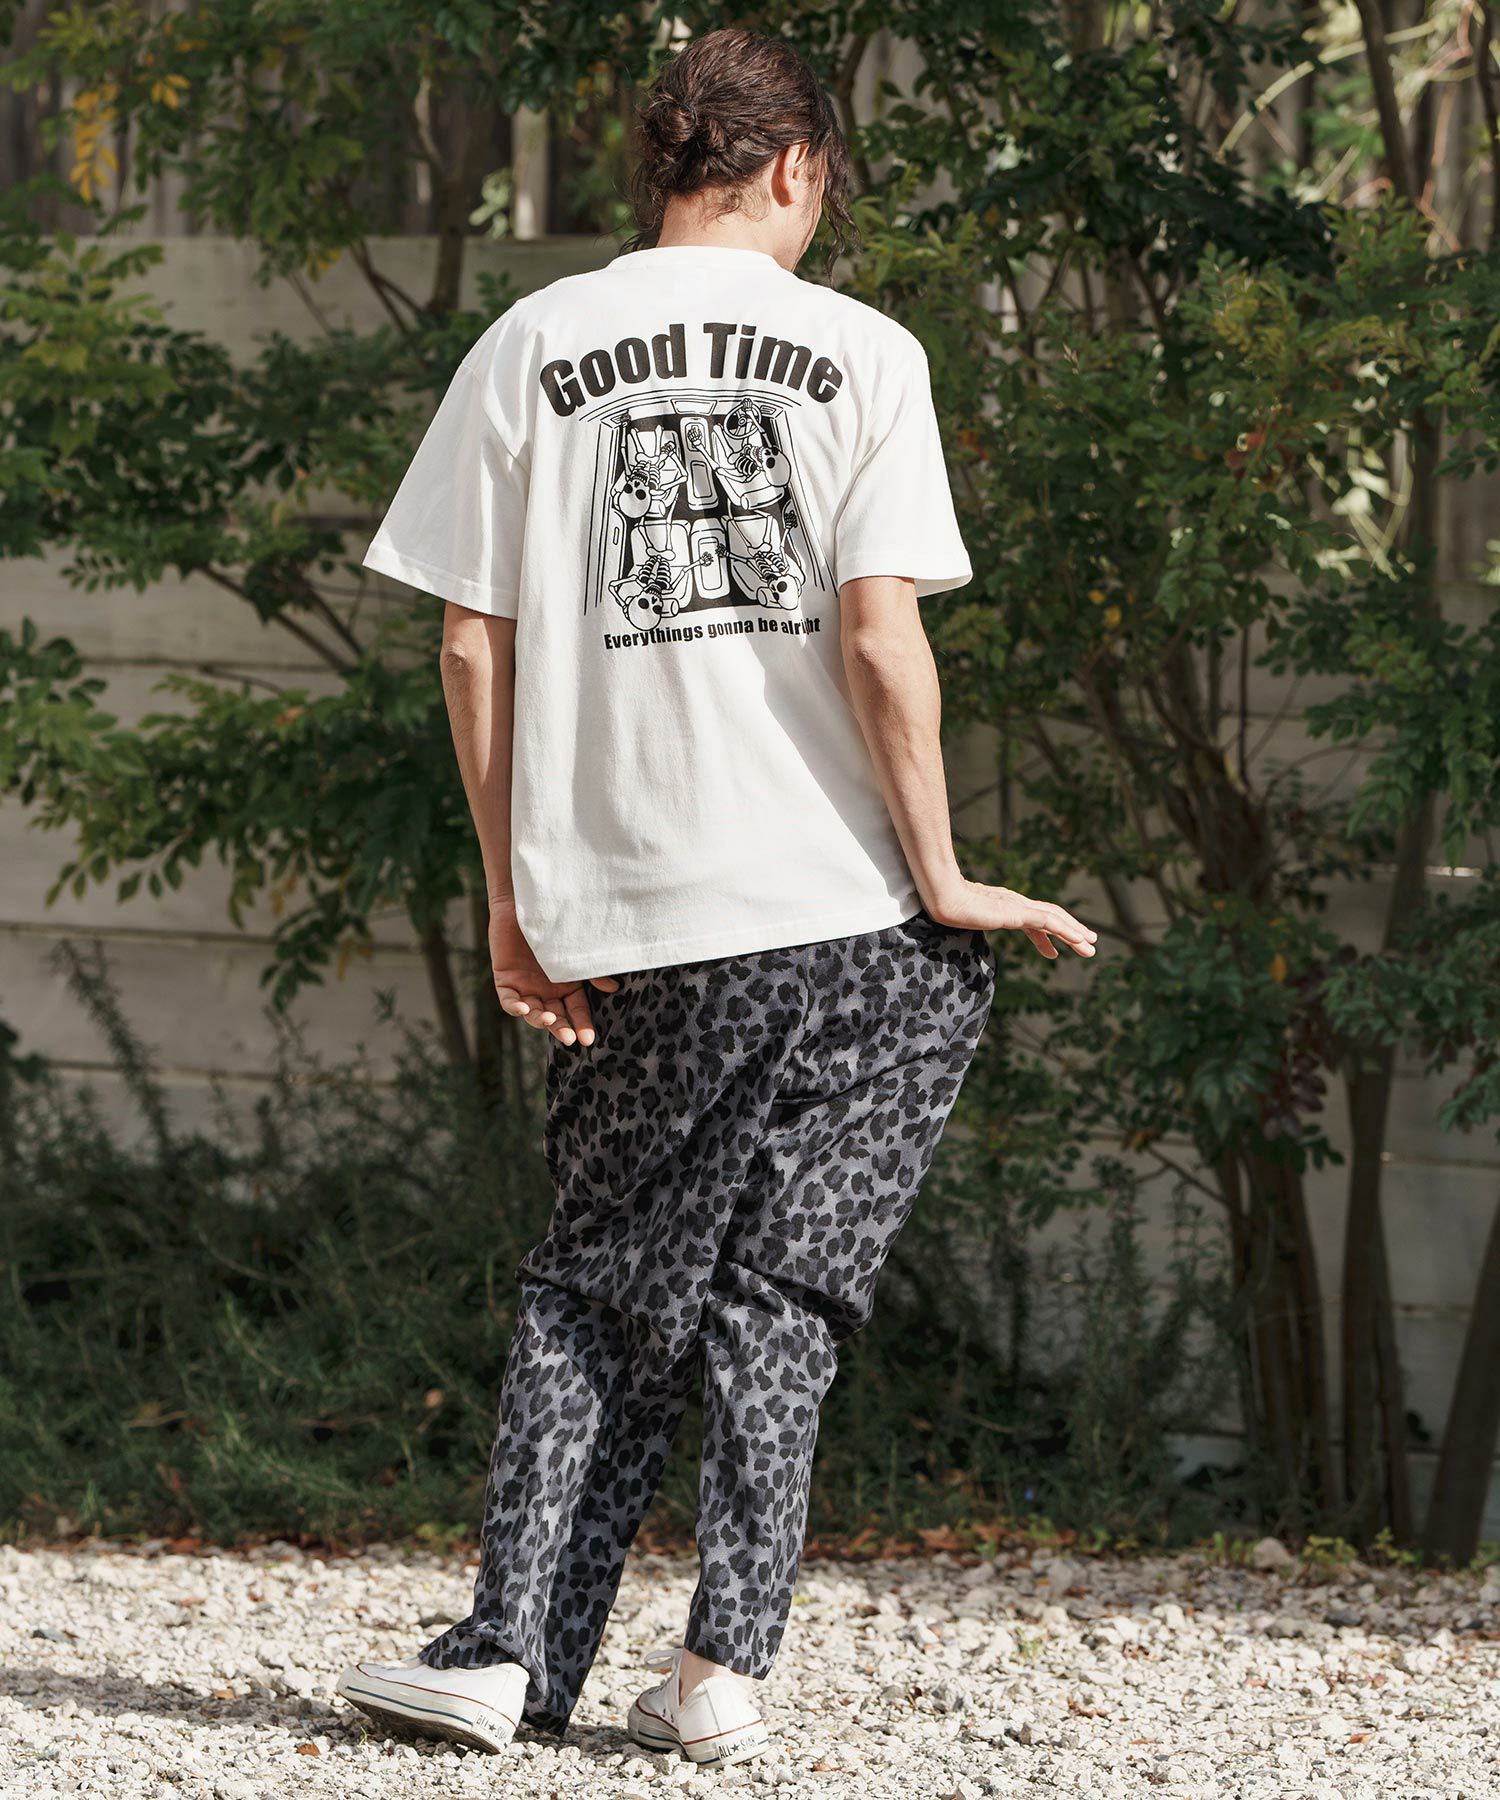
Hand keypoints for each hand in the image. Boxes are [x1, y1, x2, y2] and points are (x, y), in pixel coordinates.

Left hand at [488, 897, 620, 1045]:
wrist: (529, 903)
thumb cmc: (556, 927)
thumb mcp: (577, 951)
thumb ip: (591, 971)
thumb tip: (614, 988)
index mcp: (567, 986)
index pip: (576, 1011)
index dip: (582, 1025)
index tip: (589, 1039)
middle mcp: (547, 991)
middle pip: (556, 1016)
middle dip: (562, 1028)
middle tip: (568, 1038)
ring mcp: (525, 987)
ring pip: (532, 1012)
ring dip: (540, 1019)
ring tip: (550, 1019)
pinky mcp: (505, 979)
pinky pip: (508, 1000)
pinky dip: (514, 1006)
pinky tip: (523, 1008)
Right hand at [925, 879, 1097, 960]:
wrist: (942, 898)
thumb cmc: (947, 908)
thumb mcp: (966, 920)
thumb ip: (973, 922)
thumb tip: (964, 928)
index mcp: (1005, 906)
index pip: (1033, 920)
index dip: (1047, 936)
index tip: (1053, 953)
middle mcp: (1016, 904)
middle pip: (1051, 917)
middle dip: (1072, 931)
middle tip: (1090, 944)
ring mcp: (1018, 907)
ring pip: (1055, 919)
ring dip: (1076, 933)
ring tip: (1090, 947)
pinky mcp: (1018, 912)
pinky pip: (1049, 922)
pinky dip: (1066, 930)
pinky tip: (1079, 940)